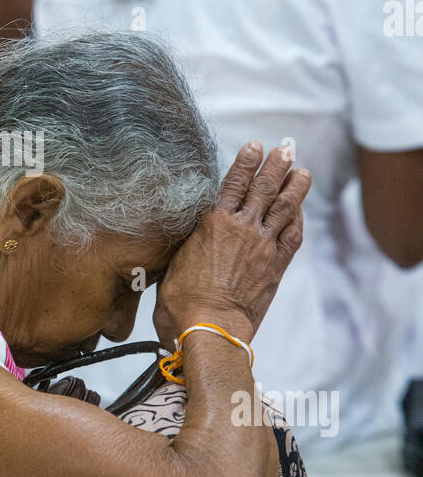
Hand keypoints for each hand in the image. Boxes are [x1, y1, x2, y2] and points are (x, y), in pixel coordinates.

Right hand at [154, 143, 310, 348]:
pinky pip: (292, 235)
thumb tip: (191, 232)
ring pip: (284, 207)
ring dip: (295, 186)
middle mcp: (242, 228)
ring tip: (302, 171)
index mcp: (213, 223)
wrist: (210, 329)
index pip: (234, 183)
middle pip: (264, 188)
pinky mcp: (275, 266)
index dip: (246, 162)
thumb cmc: (181, 302)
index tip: (255, 146)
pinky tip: (299, 208)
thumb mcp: (174, 262)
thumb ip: (189, 241)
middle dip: (276, 165)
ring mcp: (262, 246)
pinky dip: (297, 218)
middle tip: (285, 149)